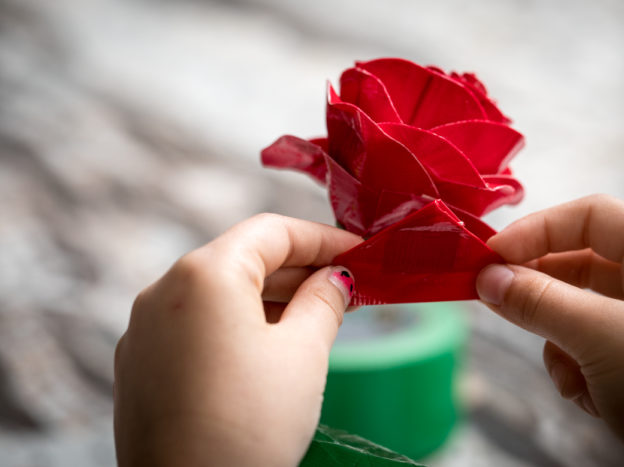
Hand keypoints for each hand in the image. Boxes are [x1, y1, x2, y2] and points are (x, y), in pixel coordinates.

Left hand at [114, 214, 360, 465]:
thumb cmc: (247, 428)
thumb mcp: (303, 354)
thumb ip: (325, 301)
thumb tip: (337, 278)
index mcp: (204, 274)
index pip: (272, 232)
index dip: (322, 238)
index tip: (357, 252)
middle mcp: (164, 290)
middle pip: (243, 258)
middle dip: (299, 270)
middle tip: (345, 286)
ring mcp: (145, 328)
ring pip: (219, 292)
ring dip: (270, 298)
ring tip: (315, 316)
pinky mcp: (140, 362)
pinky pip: (196, 324)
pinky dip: (236, 323)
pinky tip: (269, 345)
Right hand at [476, 194, 623, 463]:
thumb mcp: (602, 339)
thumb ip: (540, 302)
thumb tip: (487, 278)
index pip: (591, 217)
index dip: (539, 228)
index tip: (492, 255)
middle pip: (581, 265)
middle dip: (540, 288)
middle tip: (495, 299)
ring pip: (580, 313)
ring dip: (559, 342)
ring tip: (568, 372)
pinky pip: (591, 352)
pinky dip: (578, 372)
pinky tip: (590, 397)